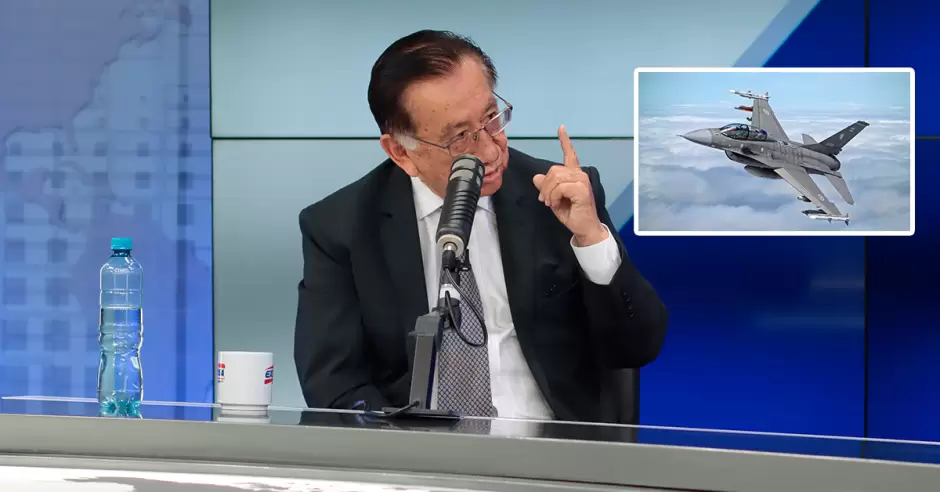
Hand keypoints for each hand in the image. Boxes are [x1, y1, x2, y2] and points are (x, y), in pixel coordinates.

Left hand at [532, 125, 607, 245]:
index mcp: (574, 175)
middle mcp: (579, 174)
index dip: (565, 141)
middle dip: (545, 187)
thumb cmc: (572, 214)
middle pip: (553, 170)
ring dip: (549, 193)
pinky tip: (557, 204)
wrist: (584, 228)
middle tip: (545, 200)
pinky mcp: (582, 188)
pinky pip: (559, 187)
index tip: (561, 128)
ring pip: (555, 178)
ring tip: (552, 203)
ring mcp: (582, 180)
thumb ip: (546, 187)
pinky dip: (554, 197)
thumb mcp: (554, 199)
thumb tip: (536, 177)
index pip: (570, 154)